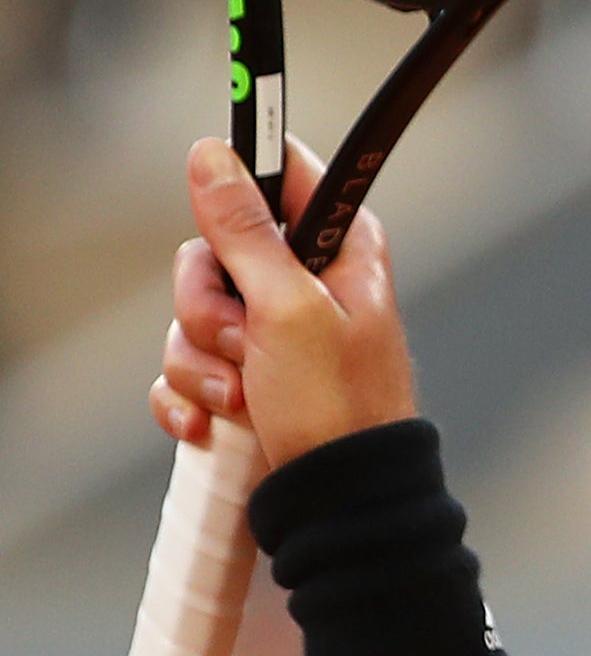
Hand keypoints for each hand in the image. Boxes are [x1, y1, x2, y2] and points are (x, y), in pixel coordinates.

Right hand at [150, 137, 417, 468]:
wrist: (338, 500)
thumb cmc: (336, 405)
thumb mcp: (287, 307)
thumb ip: (246, 232)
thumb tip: (215, 155)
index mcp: (337, 247)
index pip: (282, 174)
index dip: (240, 187)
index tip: (225, 212)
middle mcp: (304, 281)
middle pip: (212, 253)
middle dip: (209, 308)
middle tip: (245, 341)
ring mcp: (270, 331)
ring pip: (192, 315)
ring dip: (205, 363)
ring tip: (245, 394)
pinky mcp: (244, 376)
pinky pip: (186, 367)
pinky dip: (192, 397)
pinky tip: (214, 421)